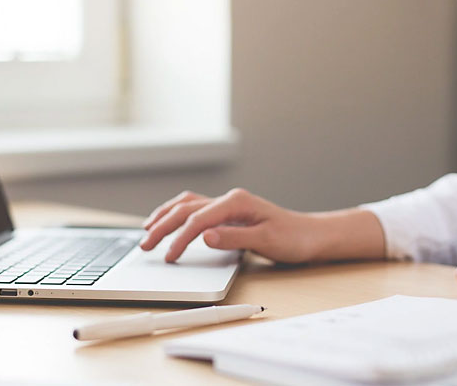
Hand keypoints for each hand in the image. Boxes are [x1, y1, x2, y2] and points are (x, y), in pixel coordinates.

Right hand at [138, 188, 385, 262]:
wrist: (311, 235)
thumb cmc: (293, 238)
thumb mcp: (266, 241)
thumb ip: (234, 238)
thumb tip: (204, 236)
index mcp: (236, 202)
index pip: (198, 219)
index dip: (180, 239)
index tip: (169, 257)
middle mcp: (229, 200)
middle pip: (186, 209)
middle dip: (162, 226)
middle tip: (145, 246)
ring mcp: (227, 205)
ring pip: (186, 204)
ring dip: (165, 216)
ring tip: (146, 230)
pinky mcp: (228, 213)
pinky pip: (195, 209)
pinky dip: (177, 215)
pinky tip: (168, 222)